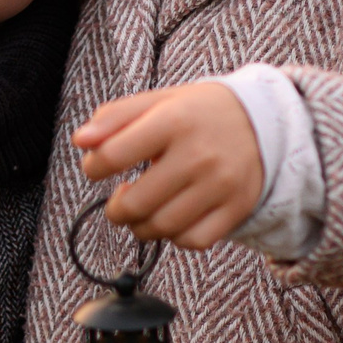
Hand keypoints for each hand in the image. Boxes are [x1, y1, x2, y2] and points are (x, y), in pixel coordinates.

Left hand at [74, 82, 265, 250]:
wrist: (262, 122)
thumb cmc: (199, 113)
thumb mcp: (158, 101)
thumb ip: (115, 117)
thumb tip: (81, 140)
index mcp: (174, 120)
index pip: (114, 155)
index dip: (94, 167)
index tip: (97, 168)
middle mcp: (198, 154)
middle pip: (136, 202)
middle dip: (116, 209)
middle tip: (120, 201)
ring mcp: (220, 184)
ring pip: (162, 227)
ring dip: (141, 227)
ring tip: (143, 212)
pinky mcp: (236, 207)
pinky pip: (193, 240)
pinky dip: (174, 237)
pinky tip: (172, 219)